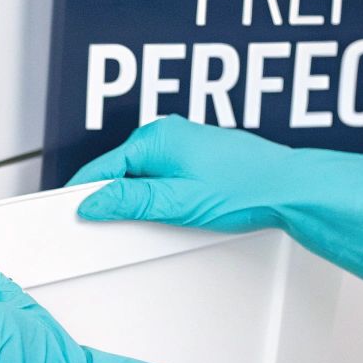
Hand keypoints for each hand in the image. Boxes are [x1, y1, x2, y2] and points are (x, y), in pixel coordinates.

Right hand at [68, 116, 362, 297]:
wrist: (291, 189)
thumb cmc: (245, 190)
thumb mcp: (177, 203)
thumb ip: (129, 202)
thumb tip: (92, 203)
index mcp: (155, 138)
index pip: (101, 168)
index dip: (85, 196)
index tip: (71, 216)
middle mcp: (168, 134)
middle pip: (120, 172)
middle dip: (113, 199)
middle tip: (110, 228)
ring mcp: (185, 144)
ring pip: (143, 177)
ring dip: (139, 200)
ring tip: (150, 223)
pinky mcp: (199, 157)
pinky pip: (163, 178)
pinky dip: (158, 196)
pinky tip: (171, 214)